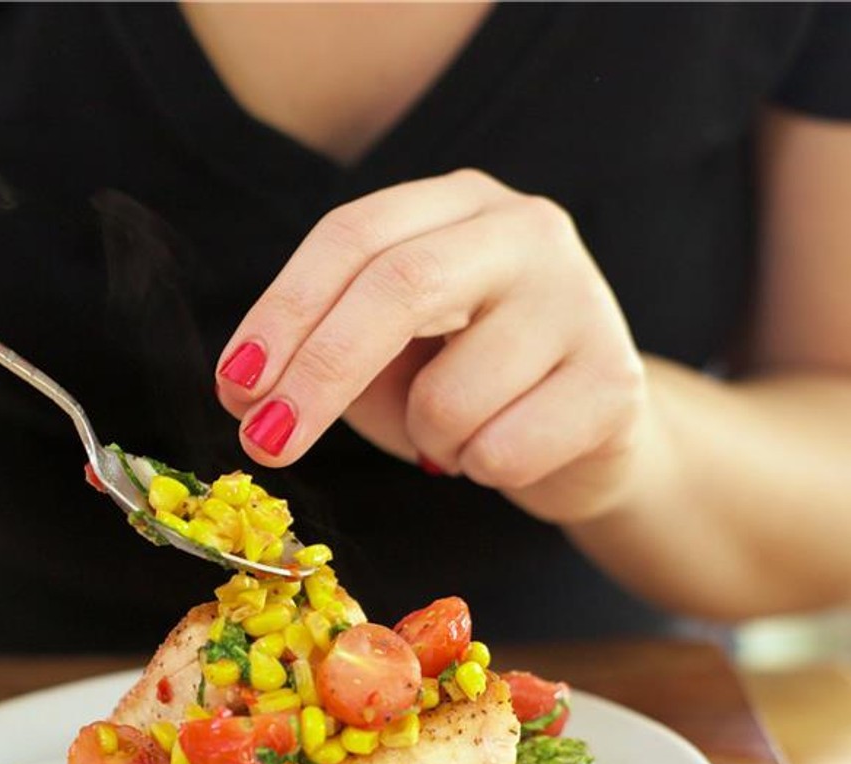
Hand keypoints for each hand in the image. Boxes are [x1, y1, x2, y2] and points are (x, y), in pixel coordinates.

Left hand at [214, 170, 649, 523]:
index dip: (283, 311)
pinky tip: (508, 449)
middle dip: (318, 374)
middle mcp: (524, 231)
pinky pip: (503, 450)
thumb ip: (322, 351)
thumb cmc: (470, 384)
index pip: (352, 237)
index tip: (235, 384)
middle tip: (266, 443)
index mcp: (455, 206)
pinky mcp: (615, 381)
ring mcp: (580, 300)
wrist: (593, 434)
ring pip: (450, 395)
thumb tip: (246, 391)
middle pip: (399, 287)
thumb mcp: (386, 353)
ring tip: (456, 434)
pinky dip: (480, 470)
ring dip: (425, 439)